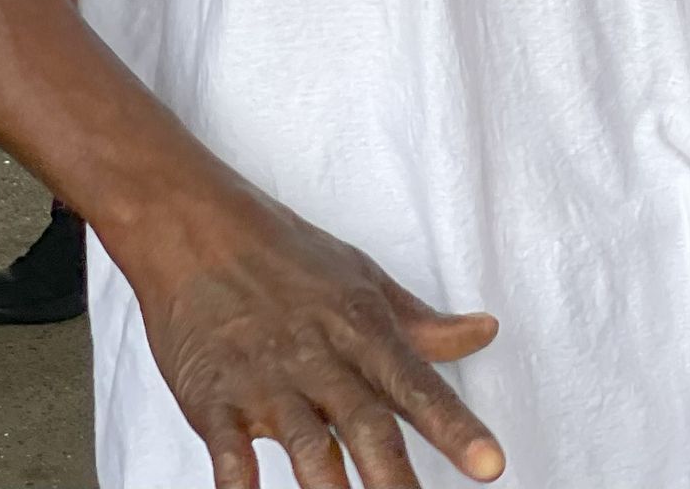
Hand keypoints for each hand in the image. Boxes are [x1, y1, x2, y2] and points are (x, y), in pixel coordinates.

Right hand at [123, 185, 503, 487]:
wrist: (197, 227)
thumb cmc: (288, 256)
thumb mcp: (363, 281)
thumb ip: (421, 324)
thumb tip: (484, 331)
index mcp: (362, 329)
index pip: (419, 385)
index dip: (456, 428)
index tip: (492, 466)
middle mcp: (320, 357)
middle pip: (367, 423)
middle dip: (395, 476)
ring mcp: (266, 379)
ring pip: (307, 442)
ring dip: (329, 486)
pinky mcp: (213, 396)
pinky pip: (228, 447)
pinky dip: (239, 480)